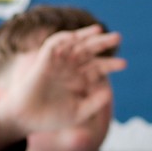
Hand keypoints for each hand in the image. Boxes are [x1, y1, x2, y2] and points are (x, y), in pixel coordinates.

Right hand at [0, 25, 125, 144]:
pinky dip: (64, 39)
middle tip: (118, 37)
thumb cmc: (52, 117)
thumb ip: (94, 103)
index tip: (124, 64)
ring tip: (99, 31)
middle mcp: (70, 68)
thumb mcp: (78, 112)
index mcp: (80, 79)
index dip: (111, 64)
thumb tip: (109, 92)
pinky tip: (76, 37)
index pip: (98, 66)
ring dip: (86, 35)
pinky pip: (53, 45)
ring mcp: (57, 63)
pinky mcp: (44, 61)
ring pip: (74, 44)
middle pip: (89, 50)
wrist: (28, 119)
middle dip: (102, 43)